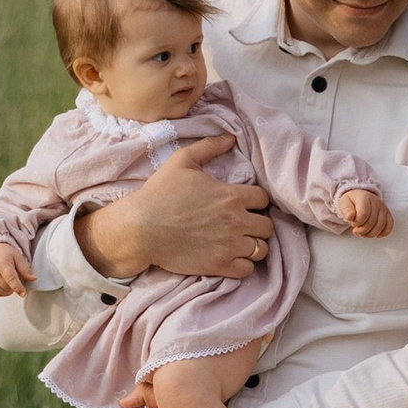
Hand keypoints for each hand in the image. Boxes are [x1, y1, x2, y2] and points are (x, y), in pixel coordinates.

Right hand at [0, 243, 29, 298]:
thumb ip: (25, 269)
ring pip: (0, 292)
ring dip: (8, 291)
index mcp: (2, 264)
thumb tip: (33, 279)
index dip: (18, 287)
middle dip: (14, 286)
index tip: (23, 293)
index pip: (10, 278)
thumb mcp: (18, 257)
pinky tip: (3, 285)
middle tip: (16, 276)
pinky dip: (0, 293)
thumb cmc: (6, 253)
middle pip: (6, 287)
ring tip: (9, 280)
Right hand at [83, 142, 272, 281]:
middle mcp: (236, 221)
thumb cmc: (160, 193)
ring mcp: (229, 245)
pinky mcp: (218, 265)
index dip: (257, 201)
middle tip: (245, 224)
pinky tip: (233, 257)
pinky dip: (244, 264)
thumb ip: (209, 147)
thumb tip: (231, 137)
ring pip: (262, 249)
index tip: (246, 204)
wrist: (140, 228)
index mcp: (231, 196)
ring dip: (254, 244)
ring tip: (241, 241)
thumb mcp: (182, 161)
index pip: (264, 199)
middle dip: (259, 224)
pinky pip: (247, 269)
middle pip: (267, 226)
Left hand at [334, 185, 392, 236]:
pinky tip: (376, 235)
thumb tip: (349, 217)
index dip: (357, 223)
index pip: (363, 214)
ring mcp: (383, 208)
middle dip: (362, 230)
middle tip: (356, 230)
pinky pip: (390, 225)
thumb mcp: (344, 203)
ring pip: (380, 226)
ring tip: (364, 233)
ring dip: (371, 234)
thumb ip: (346, 210)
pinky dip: (384, 232)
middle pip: (372, 222)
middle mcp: (376, 202)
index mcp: (364, 198)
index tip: (353, 223)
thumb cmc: (352, 201)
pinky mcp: (387, 213)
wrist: (359, 197)